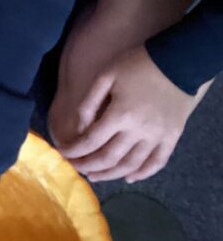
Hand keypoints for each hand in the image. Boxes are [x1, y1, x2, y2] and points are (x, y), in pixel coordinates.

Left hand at [56, 45, 208, 182]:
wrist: (178, 62)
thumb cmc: (137, 65)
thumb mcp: (107, 75)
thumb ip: (90, 103)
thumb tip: (80, 128)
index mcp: (120, 114)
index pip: (91, 141)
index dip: (74, 150)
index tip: (62, 153)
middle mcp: (139, 130)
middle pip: (108, 158)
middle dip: (87, 166)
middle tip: (75, 167)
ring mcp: (157, 136)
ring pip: (130, 166)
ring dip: (109, 175)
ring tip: (94, 176)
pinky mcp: (172, 137)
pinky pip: (157, 163)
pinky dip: (142, 174)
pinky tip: (128, 178)